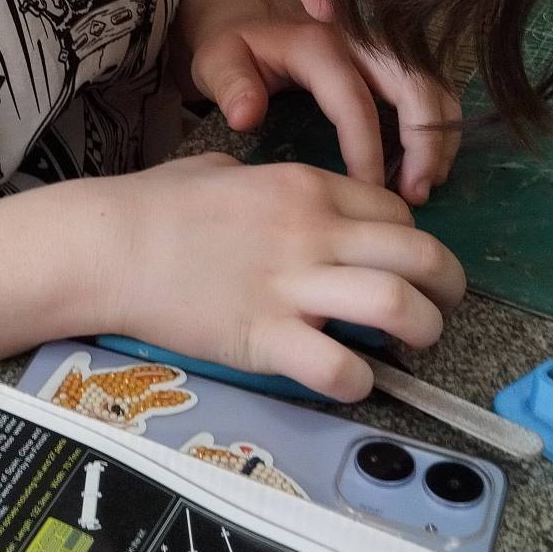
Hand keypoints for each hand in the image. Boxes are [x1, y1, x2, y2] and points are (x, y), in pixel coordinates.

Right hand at [97, 153, 465, 400]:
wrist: (106, 245)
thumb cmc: (152, 205)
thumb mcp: (220, 171)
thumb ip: (263, 182)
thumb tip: (269, 194)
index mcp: (305, 187)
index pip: (396, 211)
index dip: (413, 241)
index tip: (405, 264)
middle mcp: (313, 232)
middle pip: (421, 255)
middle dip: (446, 287)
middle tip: (438, 308)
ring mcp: (292, 286)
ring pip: (399, 306)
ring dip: (421, 331)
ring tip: (411, 346)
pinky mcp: (265, 339)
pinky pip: (339, 367)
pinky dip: (360, 380)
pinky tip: (351, 380)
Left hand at [178, 0, 461, 201]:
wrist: (249, 18)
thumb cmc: (234, 48)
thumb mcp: (216, 61)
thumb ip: (228, 85)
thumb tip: (247, 116)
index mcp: (316, 42)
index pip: (353, 99)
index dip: (367, 148)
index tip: (369, 191)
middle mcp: (358, 37)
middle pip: (412, 84)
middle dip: (424, 141)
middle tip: (416, 195)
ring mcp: (381, 44)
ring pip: (432, 84)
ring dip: (439, 134)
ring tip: (426, 185)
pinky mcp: (393, 56)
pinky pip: (431, 87)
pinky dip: (439, 125)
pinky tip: (428, 165)